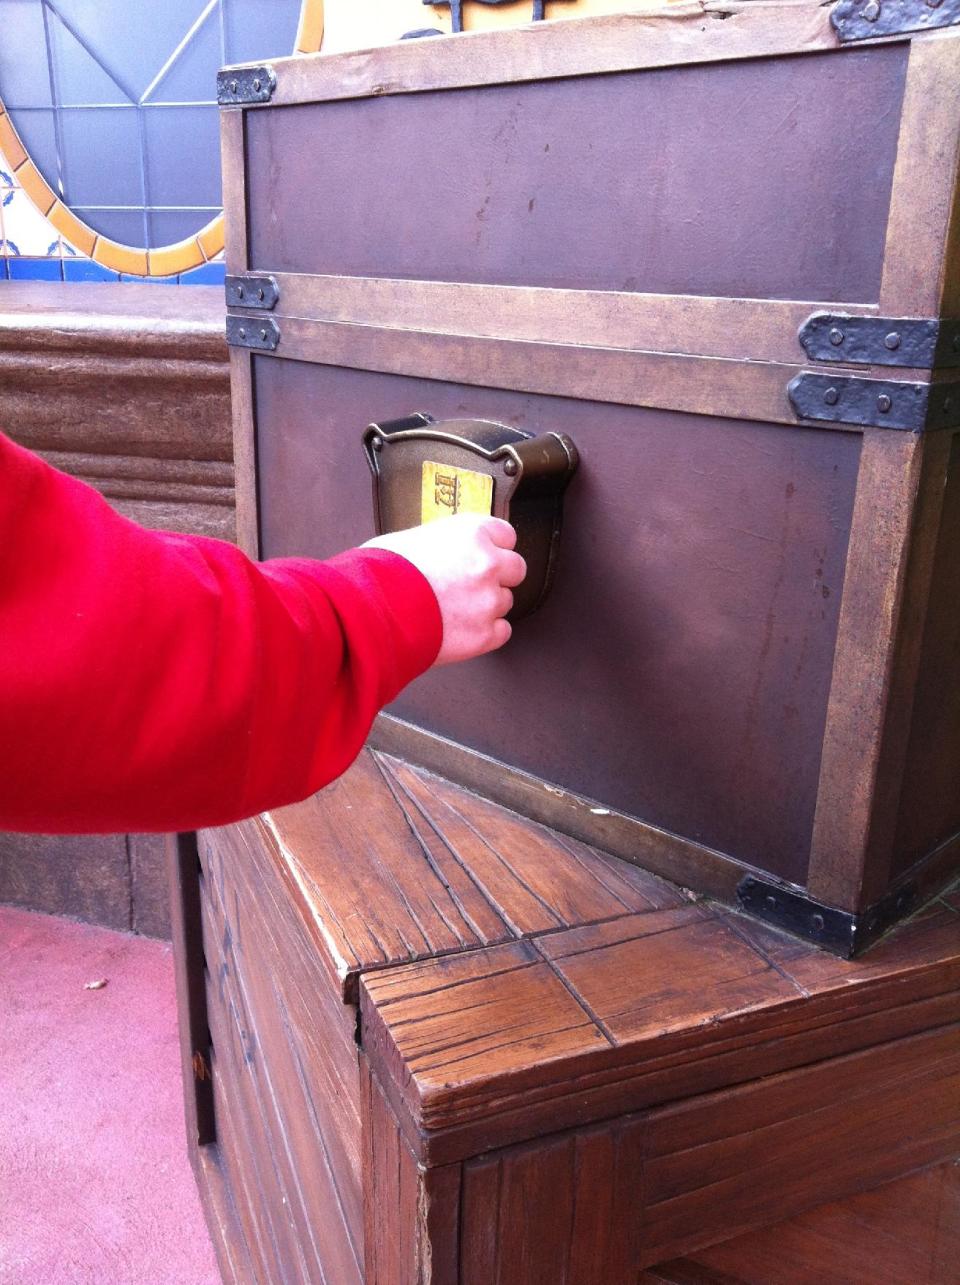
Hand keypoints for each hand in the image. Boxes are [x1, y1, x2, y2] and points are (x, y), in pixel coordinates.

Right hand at [363, 514, 526, 663]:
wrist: (369, 612)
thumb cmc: (379, 574)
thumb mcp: (410, 539)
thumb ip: (441, 544)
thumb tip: (441, 552)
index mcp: (471, 532)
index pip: (506, 535)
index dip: (492, 547)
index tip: (482, 555)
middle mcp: (487, 563)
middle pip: (515, 569)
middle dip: (496, 577)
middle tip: (470, 585)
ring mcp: (488, 600)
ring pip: (505, 603)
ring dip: (486, 607)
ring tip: (453, 610)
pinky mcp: (483, 634)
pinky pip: (501, 632)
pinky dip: (484, 634)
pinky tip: (459, 629)